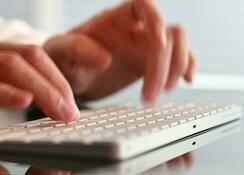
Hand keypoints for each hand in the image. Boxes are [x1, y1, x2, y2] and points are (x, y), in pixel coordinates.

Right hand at [0, 39, 78, 122]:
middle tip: (73, 113)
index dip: (56, 76)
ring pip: (6, 66)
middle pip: (26, 57)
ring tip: (60, 113)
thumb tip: (22, 92)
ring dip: (40, 90)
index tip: (72, 101)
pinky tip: (21, 102)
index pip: (29, 53)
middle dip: (56, 85)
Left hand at [44, 0, 195, 104]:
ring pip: (177, 46)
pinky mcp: (147, 64)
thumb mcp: (59, 51)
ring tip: (161, 93)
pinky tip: (183, 82)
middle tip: (150, 96)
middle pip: (167, 34)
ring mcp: (142, 47)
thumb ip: (76, 50)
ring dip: (176, 69)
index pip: (143, 5)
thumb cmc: (62, 57)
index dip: (156, 20)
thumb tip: (105, 59)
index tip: (159, 43)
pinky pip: (176, 60)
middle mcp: (133, 30)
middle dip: (164, 65)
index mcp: (112, 20)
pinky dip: (184, 69)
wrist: (68, 75)